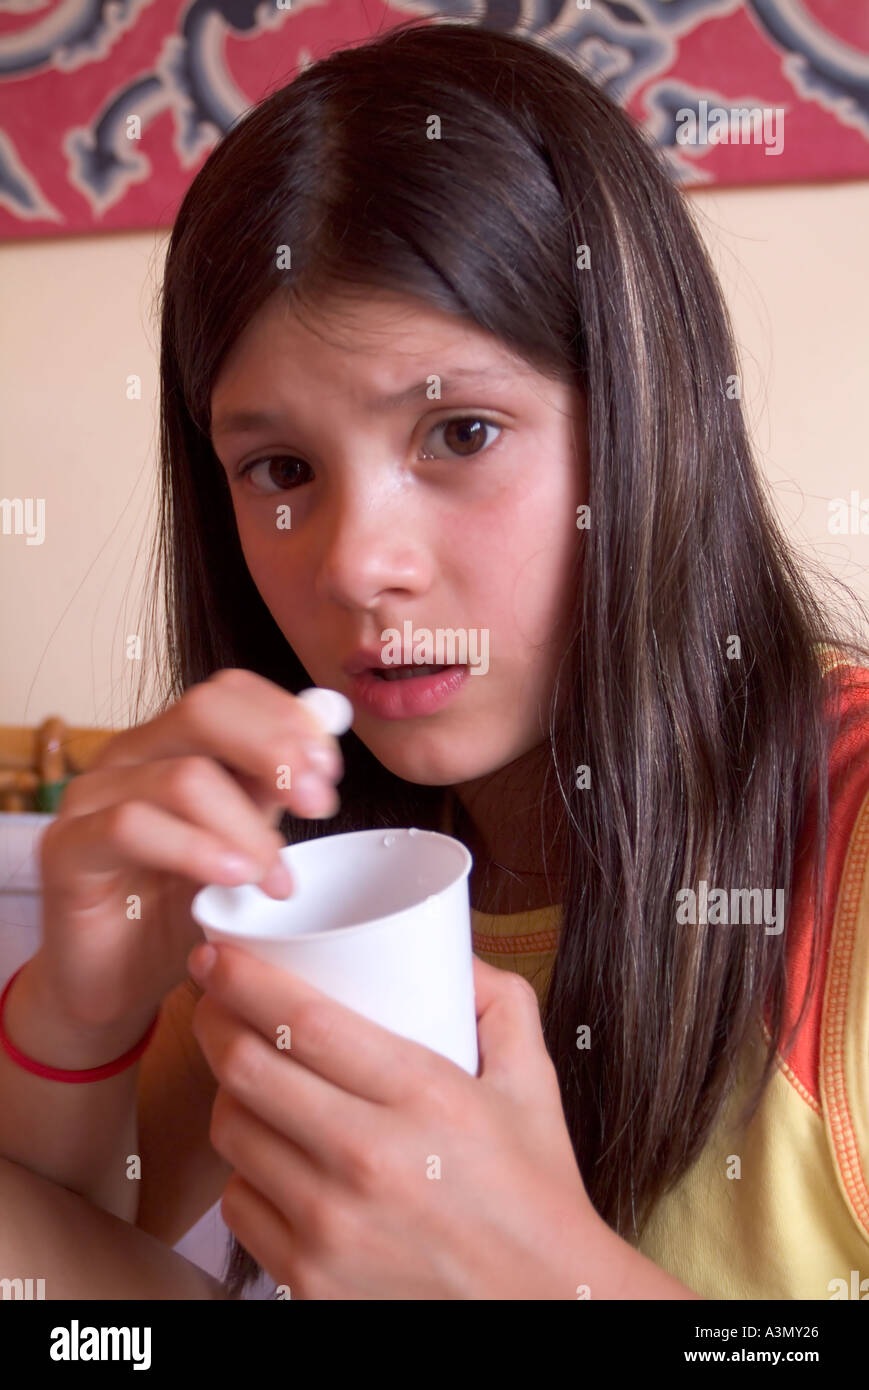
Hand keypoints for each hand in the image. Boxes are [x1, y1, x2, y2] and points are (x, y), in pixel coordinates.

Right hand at [34, 667, 342, 1027]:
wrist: (110, 983)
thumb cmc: (174, 910)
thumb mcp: (239, 844)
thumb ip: (267, 796)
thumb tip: (318, 756)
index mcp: (170, 743)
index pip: (228, 692)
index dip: (286, 719)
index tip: (330, 771)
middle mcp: (128, 756)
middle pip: (203, 711)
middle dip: (275, 752)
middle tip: (320, 805)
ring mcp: (91, 796)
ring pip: (181, 777)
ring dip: (246, 826)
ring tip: (276, 878)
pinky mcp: (65, 847)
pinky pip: (132, 826)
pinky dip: (195, 849)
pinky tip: (233, 879)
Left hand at [189, 943, 598, 1298]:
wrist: (542, 1305)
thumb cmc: (534, 1194)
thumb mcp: (533, 1083)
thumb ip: (501, 1003)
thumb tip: (457, 954)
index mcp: (423, 1096)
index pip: (304, 1021)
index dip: (243, 980)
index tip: (218, 957)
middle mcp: (369, 1160)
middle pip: (247, 1069)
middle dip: (214, 1021)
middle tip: (214, 1002)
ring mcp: (332, 1227)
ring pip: (232, 1133)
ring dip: (228, 1094)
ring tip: (249, 1078)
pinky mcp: (310, 1281)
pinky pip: (239, 1203)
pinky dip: (244, 1171)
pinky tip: (271, 1156)